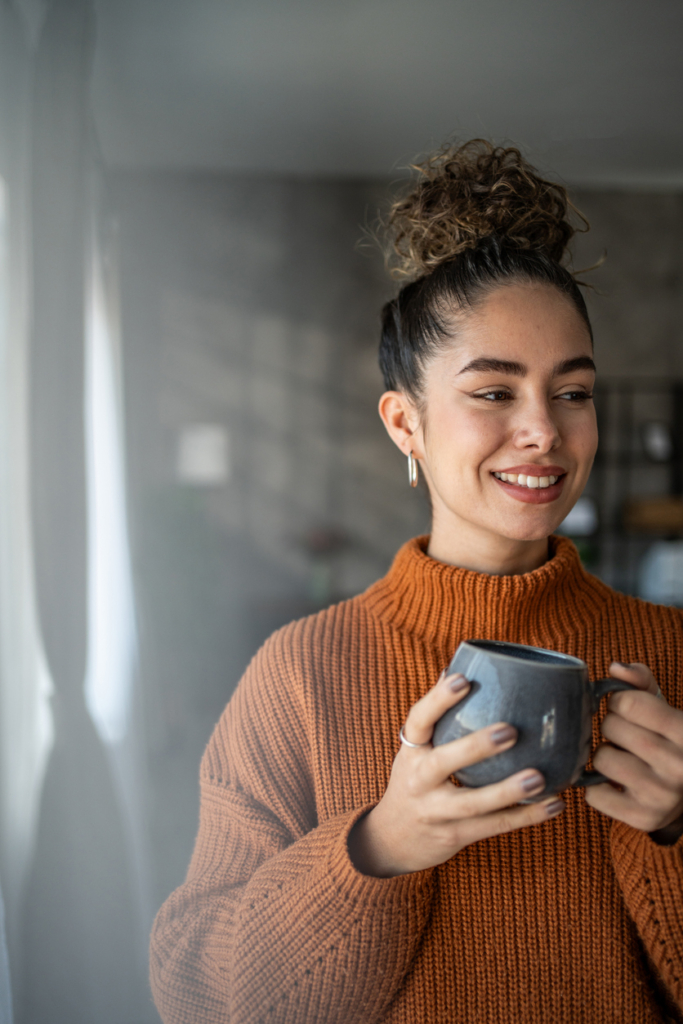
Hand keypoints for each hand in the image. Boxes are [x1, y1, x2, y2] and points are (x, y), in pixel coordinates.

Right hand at [348, 669, 563, 876]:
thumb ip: (436, 716)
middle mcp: (418, 780)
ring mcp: (436, 811)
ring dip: (508, 791)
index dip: (439, 699)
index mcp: (412, 750)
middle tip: (511, 730)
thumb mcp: (416, 749)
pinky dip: (526, 816)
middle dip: (476, 747)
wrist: (393, 839)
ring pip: (472, 803)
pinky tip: (554, 804)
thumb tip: (454, 666)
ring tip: (540, 778)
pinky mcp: (455, 835)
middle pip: (443, 763)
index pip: (419, 719)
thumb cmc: (414, 781)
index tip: (462, 679)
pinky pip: (493, 826)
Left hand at [585, 662, 682, 843]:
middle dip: (611, 726)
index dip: (619, 701)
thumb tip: (616, 668)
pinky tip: (616, 781)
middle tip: (625, 735)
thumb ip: (640, 682)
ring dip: (604, 755)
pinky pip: (594, 795)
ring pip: (601, 759)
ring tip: (624, 758)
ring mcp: (662, 795)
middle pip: (611, 728)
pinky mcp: (643, 818)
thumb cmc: (667, 738)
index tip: (625, 708)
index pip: (628, 703)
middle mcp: (678, 765)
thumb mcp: (663, 707)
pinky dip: (597, 786)